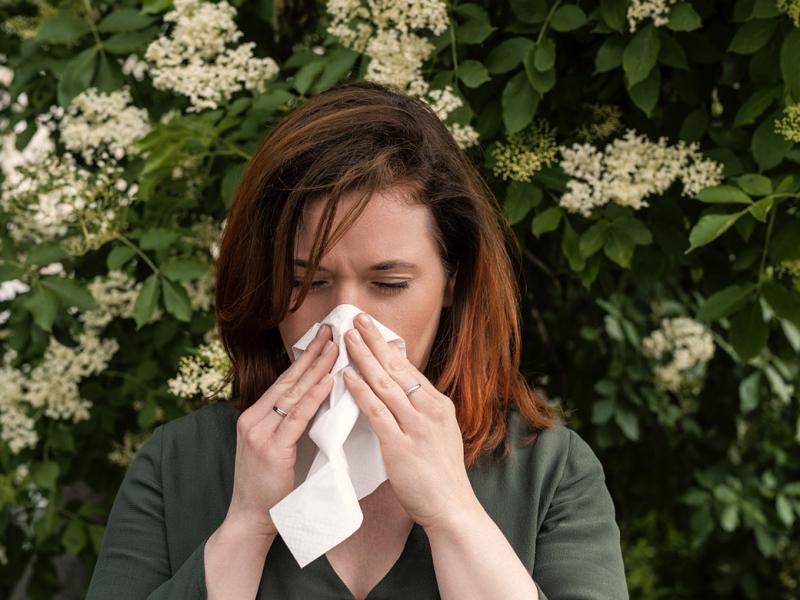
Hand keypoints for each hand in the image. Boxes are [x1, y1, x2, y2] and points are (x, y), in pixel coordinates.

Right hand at [225, 323, 338, 536]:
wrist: (250, 519)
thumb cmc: (268, 486)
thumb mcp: (275, 447)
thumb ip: (289, 425)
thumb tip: (318, 401)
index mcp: (254, 416)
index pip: (284, 381)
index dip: (304, 359)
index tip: (322, 339)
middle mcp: (254, 418)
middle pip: (288, 379)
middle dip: (312, 354)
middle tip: (332, 331)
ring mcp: (260, 432)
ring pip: (294, 393)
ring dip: (317, 368)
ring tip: (335, 347)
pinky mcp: (271, 447)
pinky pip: (297, 416)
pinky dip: (314, 396)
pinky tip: (328, 380)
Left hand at [342, 312, 481, 531]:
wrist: (452, 507)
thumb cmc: (441, 474)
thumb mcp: (439, 433)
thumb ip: (422, 412)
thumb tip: (402, 392)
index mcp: (439, 405)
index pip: (409, 369)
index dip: (387, 348)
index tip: (371, 329)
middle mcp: (430, 410)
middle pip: (397, 369)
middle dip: (374, 341)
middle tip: (357, 319)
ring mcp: (416, 427)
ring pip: (385, 385)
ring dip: (364, 358)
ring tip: (347, 338)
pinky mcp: (400, 446)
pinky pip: (376, 412)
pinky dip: (361, 391)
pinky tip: (347, 376)